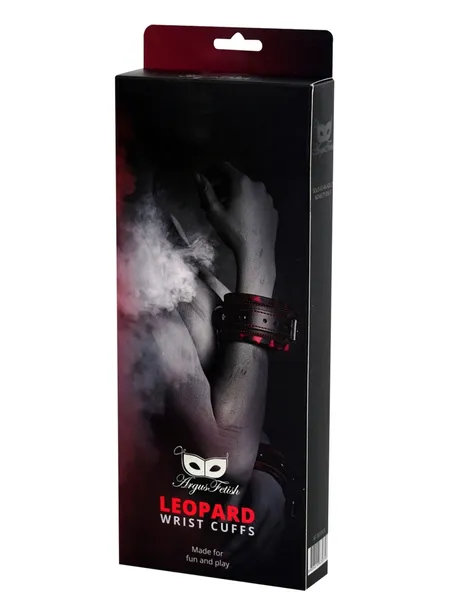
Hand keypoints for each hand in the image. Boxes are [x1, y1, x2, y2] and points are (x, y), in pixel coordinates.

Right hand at [198, 164, 277, 296]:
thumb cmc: (233, 230)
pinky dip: (248, 203)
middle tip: (211, 200)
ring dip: (235, 195)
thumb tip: (196, 175)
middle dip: (222, 186)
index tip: (204, 179)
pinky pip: (257, 201)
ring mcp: (268, 197)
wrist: (256, 251)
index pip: (224, 166)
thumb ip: (205, 191)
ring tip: (226, 210)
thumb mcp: (214, 211)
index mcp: (242, 182)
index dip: (211, 170)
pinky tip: (242, 217)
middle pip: (236, 179)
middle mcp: (257, 185)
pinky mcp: (273, 209)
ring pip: (248, 190)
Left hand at [224, 469, 284, 564]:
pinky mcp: (281, 527)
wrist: (274, 476)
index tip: (224, 552)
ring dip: (249, 558)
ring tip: (234, 563)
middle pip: (258, 543)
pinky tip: (248, 559)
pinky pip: (272, 546)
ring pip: (266, 548)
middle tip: (226, 561)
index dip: (237, 543)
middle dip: (241, 555)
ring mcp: (279, 523)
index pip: (250, 530)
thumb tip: (220, 522)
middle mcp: (274, 516)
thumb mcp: (242, 485)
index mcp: (264, 504)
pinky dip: (259, 555)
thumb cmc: (256, 480)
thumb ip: (232, 502)